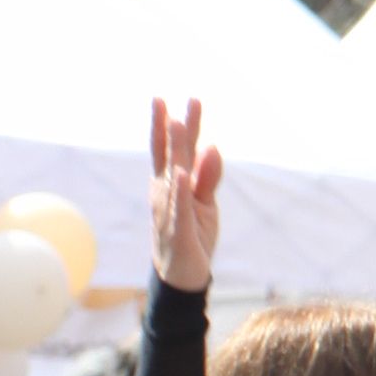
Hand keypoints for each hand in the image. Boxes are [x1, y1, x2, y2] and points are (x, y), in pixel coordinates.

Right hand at [149, 95, 222, 294]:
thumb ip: (208, 176)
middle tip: (168, 100)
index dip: (170, 124)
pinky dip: (181, 190)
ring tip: (177, 123)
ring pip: (173, 175)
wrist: (182, 276)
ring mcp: (169, 210)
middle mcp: (165, 193)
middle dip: (171, 127)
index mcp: (171, 183)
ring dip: (175, 150)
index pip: (171, 149)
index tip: (171, 99)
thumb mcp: (205, 203)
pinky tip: (181, 173)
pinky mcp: (178, 230)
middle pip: (169, 155)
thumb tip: (211, 147)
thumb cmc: (192, 234)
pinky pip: (180, 207)